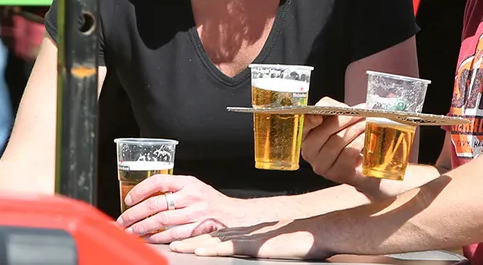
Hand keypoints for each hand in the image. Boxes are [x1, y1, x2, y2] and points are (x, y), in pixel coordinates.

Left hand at [115, 174, 274, 242]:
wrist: (236, 215)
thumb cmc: (212, 202)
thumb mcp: (195, 187)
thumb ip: (175, 189)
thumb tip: (146, 196)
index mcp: (189, 182)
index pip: (159, 180)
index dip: (141, 189)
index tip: (129, 198)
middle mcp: (191, 196)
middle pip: (156, 204)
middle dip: (135, 214)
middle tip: (122, 220)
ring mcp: (195, 213)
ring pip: (161, 221)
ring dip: (142, 228)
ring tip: (129, 232)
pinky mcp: (197, 228)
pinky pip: (172, 234)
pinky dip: (157, 238)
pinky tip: (147, 239)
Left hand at [169, 219, 330, 259]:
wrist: (312, 232)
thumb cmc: (292, 238)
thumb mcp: (265, 242)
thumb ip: (250, 245)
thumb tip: (237, 249)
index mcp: (240, 232)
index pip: (209, 233)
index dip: (191, 236)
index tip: (174, 238)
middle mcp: (239, 232)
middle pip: (206, 235)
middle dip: (186, 239)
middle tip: (170, 242)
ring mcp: (246, 237)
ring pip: (212, 239)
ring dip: (191, 244)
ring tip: (173, 247)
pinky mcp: (254, 245)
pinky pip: (230, 246)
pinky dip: (213, 248)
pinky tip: (200, 250)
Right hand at [301, 97, 368, 187]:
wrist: (365, 163)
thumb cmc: (350, 138)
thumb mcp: (340, 120)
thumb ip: (332, 109)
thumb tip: (334, 106)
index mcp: (306, 137)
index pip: (303, 126)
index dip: (310, 121)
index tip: (319, 116)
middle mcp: (309, 153)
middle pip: (324, 132)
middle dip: (345, 119)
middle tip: (360, 113)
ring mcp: (322, 166)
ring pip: (337, 142)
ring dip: (355, 129)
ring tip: (366, 123)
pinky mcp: (337, 174)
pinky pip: (348, 153)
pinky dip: (360, 142)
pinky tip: (366, 137)